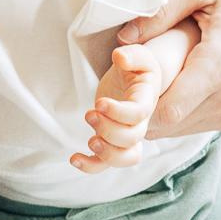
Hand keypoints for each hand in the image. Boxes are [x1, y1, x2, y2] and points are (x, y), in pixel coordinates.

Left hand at [71, 44, 163, 171]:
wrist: (132, 80)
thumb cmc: (134, 67)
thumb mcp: (138, 56)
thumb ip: (132, 54)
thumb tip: (120, 57)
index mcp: (146, 101)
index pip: (139, 114)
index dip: (120, 113)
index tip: (99, 103)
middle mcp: (140, 122)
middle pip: (132, 138)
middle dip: (108, 130)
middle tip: (90, 114)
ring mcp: (126, 135)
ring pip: (125, 157)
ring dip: (107, 154)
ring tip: (89, 141)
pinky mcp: (111, 142)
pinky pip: (105, 163)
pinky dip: (91, 166)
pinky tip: (74, 158)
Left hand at [117, 0, 220, 138]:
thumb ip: (160, 8)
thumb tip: (123, 41)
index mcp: (220, 65)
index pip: (165, 110)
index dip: (131, 108)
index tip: (108, 93)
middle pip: (166, 126)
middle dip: (134, 116)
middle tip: (109, 95)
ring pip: (177, 131)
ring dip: (148, 118)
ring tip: (127, 93)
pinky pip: (190, 126)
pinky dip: (167, 117)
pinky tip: (151, 95)